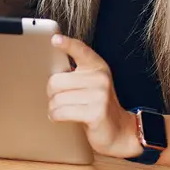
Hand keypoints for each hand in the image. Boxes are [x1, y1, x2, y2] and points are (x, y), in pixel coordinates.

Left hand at [47, 34, 141, 158]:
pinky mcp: (95, 113)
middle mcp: (100, 78)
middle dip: (51, 93)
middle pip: (56, 81)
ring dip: (54, 108)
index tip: (54, 39)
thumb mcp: (91, 84)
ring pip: (57, 99)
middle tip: (58, 99)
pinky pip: (62, 112)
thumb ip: (76, 74)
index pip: (81, 50)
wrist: (119, 131)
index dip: (67, 44)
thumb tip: (51, 70)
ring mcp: (99, 95)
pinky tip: (61, 117)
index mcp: (97, 67)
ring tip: (62, 110)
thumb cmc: (98, 106)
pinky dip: (56, 116)